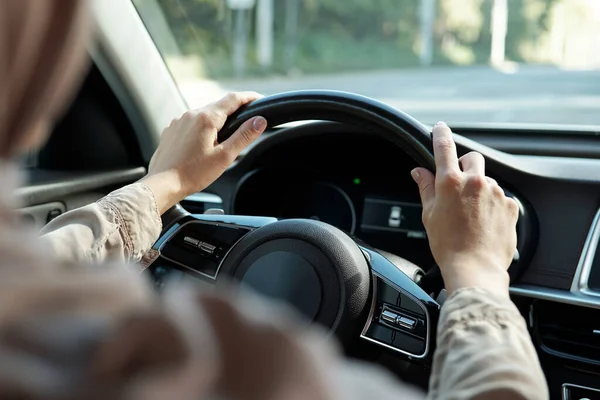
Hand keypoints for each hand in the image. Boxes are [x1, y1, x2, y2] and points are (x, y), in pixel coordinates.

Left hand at [140, 92, 266, 213]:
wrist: (162, 184)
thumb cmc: (192, 174)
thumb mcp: (224, 156)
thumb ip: (243, 136)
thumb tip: (260, 121)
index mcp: (206, 118)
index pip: (233, 99)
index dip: (249, 97)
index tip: (259, 98)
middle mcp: (190, 115)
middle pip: (218, 105)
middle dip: (234, 110)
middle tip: (247, 118)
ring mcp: (178, 122)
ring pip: (204, 114)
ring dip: (217, 120)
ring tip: (226, 135)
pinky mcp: (171, 131)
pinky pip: (191, 123)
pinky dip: (202, 127)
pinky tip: (204, 142)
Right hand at [411, 122, 518, 296]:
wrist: (474, 268)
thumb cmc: (448, 245)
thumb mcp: (429, 214)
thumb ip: (426, 188)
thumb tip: (419, 172)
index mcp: (450, 182)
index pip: (444, 147)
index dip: (440, 134)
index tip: (440, 127)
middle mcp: (475, 182)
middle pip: (472, 158)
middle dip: (465, 166)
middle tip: (458, 185)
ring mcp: (496, 192)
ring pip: (487, 180)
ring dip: (479, 189)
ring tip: (471, 215)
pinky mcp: (511, 205)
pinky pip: (501, 197)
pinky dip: (493, 205)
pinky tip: (484, 222)